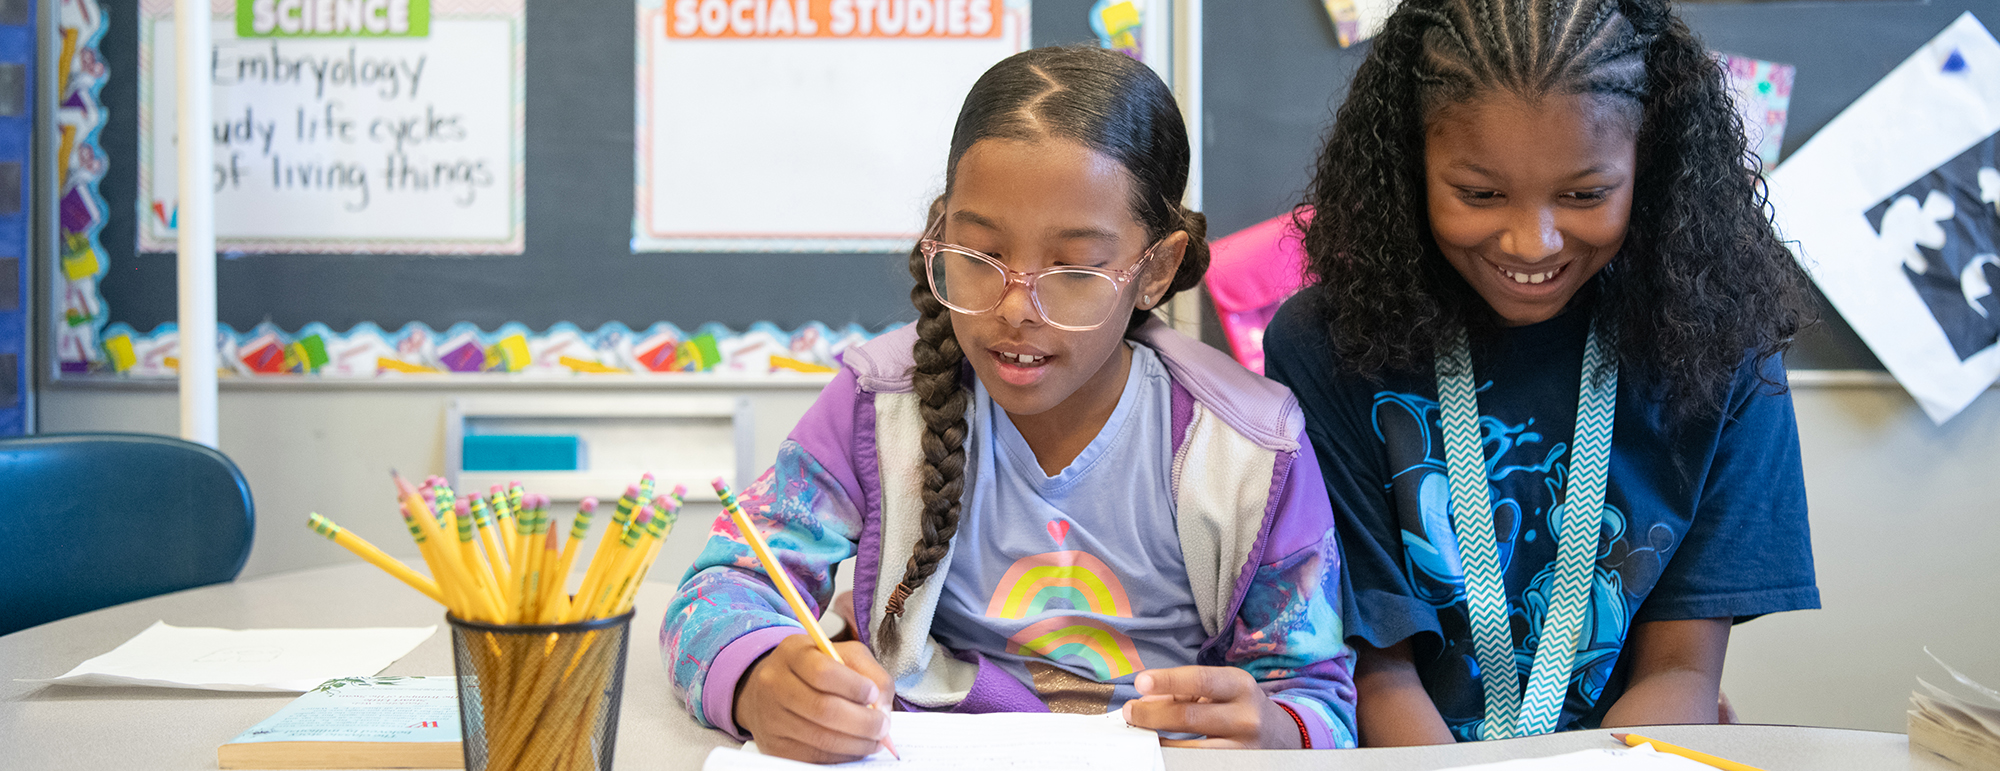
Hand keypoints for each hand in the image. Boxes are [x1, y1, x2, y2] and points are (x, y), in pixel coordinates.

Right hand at [735, 635, 895, 763]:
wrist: (770, 689)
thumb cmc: (815, 668)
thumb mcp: (844, 654)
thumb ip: (870, 673)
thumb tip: (882, 708)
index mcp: (793, 653)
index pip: (823, 672)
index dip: (854, 687)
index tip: (873, 694)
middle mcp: (775, 684)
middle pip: (823, 709)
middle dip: (863, 722)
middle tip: (883, 726)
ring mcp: (771, 717)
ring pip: (820, 738)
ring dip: (857, 743)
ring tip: (875, 739)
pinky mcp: (774, 746)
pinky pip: (814, 756)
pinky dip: (842, 755)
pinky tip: (855, 747)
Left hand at [1121, 666, 1300, 748]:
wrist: (1281, 735)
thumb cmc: (1238, 705)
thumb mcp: (1220, 689)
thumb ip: (1183, 692)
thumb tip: (1146, 701)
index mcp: (1240, 686)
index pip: (1200, 680)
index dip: (1168, 681)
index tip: (1140, 682)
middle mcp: (1245, 717)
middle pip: (1189, 717)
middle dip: (1152, 715)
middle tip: (1130, 712)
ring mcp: (1243, 748)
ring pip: (1191, 750)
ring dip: (1159, 743)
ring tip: (1142, 735)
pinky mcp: (1237, 767)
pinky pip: (1198, 764)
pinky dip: (1175, 758)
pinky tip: (1162, 753)